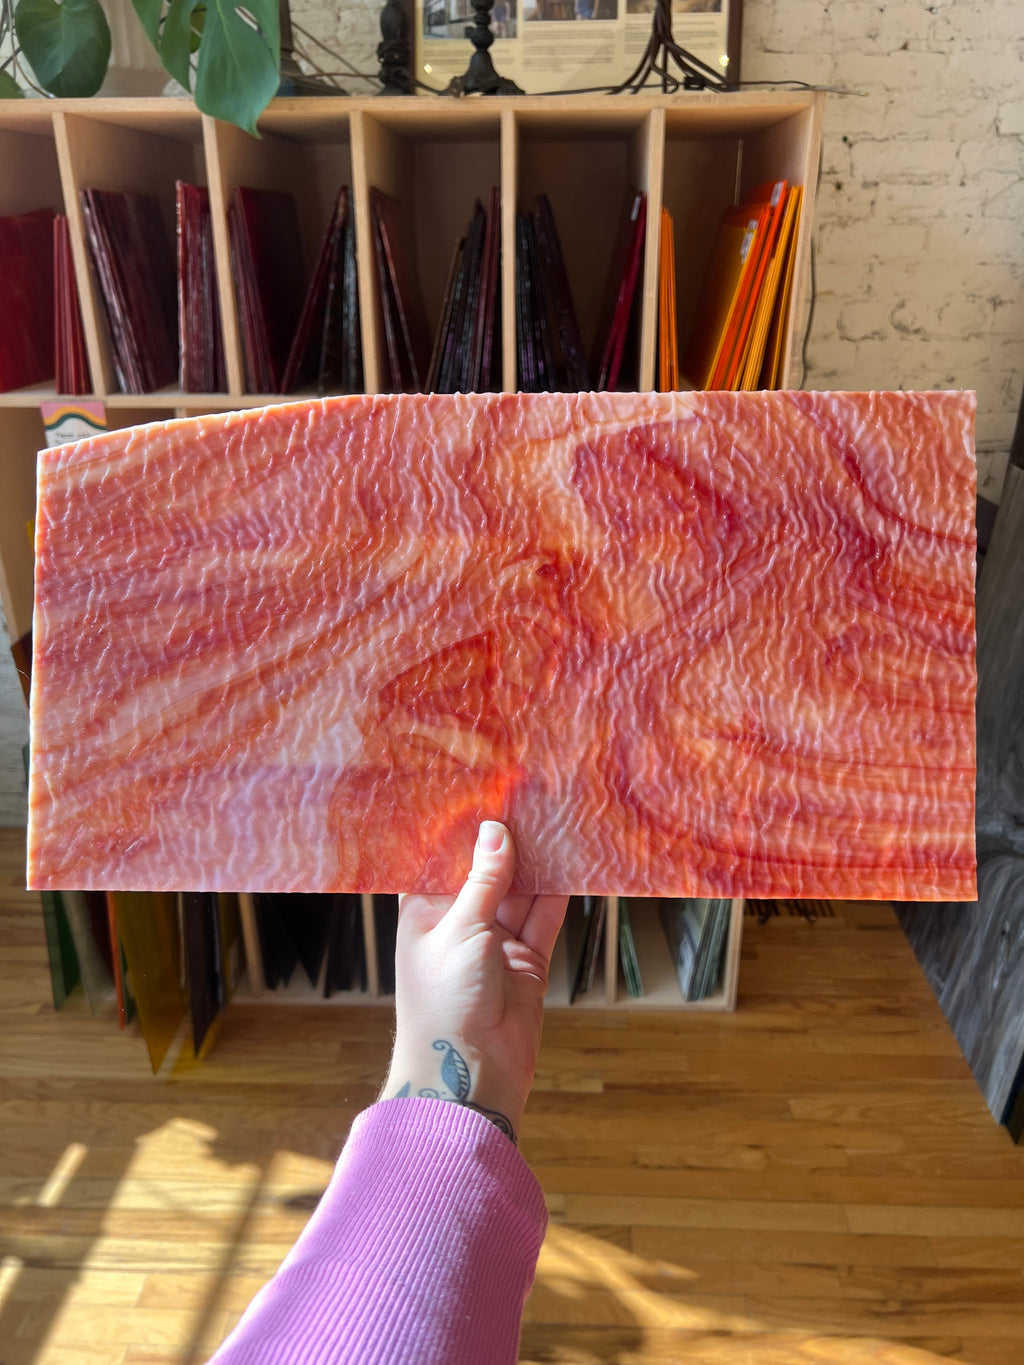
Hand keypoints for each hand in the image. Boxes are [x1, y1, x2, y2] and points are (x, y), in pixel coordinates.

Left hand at [380, 821, 567, 1142]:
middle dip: (505, 838)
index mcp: (424, 911)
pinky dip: (559, 891)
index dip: (459, 827)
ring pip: (519, 889)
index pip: (440, 858)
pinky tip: (572, 859)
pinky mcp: (527, 959)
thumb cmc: (443, 1002)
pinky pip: (545, 916)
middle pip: (485, 869)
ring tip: (555, 816)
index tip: (480, 788)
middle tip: (527, 794)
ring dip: (536, 860)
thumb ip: (484, 881)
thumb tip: (495, 829)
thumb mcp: (460, 931)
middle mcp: (459, 921)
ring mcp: (495, 940)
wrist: (468, 1075)